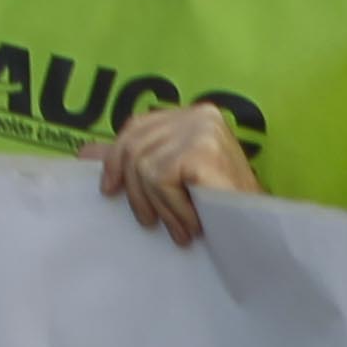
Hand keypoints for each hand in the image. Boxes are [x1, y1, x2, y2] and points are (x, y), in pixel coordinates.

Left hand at [97, 102, 259, 245]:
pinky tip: (192, 225)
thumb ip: (134, 161)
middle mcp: (199, 114)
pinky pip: (160, 180)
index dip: (118, 156)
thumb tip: (84, 153)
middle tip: (149, 221)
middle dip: (135, 190)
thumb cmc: (222, 209)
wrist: (262, 231)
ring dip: (160, 206)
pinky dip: (173, 209)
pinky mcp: (202, 150)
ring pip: (145, 168)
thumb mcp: (173, 179)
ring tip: (179, 228)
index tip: (110, 188)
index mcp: (194, 115)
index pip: (139, 126)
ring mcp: (202, 129)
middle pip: (135, 146)